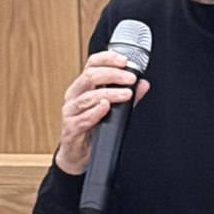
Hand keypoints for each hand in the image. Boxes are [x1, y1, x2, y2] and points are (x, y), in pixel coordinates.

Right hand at [55, 51, 149, 175]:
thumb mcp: (113, 110)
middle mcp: (74, 95)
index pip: (92, 64)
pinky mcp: (71, 128)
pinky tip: (105, 107)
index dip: (107, 59)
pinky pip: (83, 118)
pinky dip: (95, 111)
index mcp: (83, 87)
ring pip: (87, 96)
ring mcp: (71, 111)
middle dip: (112, 75)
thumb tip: (143, 84)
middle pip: (89, 76)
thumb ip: (128, 97)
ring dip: (109, 93)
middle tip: (131, 79)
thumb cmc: (93, 128)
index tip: (124, 60)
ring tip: (126, 94)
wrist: (78, 155)